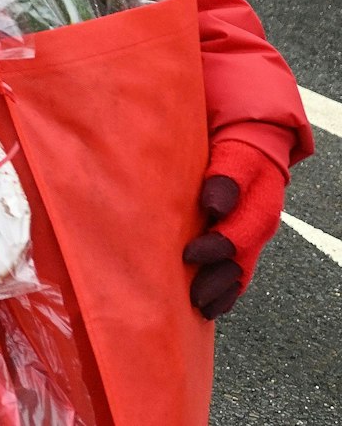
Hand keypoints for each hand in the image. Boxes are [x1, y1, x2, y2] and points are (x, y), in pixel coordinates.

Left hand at [182, 138, 287, 318]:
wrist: (249, 139)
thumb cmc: (232, 143)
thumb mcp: (231, 151)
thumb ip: (224, 176)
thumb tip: (213, 206)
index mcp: (259, 200)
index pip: (241, 232)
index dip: (216, 247)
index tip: (188, 256)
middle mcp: (259, 222)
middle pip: (242, 259)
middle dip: (217, 281)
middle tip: (192, 298)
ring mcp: (253, 233)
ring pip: (243, 270)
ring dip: (223, 291)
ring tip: (200, 307)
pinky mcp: (245, 239)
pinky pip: (241, 270)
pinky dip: (228, 290)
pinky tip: (211, 305)